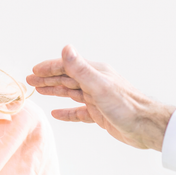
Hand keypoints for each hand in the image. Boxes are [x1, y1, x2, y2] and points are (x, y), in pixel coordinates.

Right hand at [26, 45, 175, 150]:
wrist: (146, 126)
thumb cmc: (126, 106)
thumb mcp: (99, 86)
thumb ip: (80, 68)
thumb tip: (65, 48)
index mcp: (95, 73)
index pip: (67, 66)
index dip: (49, 67)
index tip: (33, 70)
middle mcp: (95, 83)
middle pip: (67, 79)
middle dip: (48, 78)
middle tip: (29, 80)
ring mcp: (97, 99)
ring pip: (71, 93)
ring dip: (55, 91)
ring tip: (38, 91)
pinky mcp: (99, 114)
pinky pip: (78, 112)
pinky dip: (67, 112)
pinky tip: (56, 113)